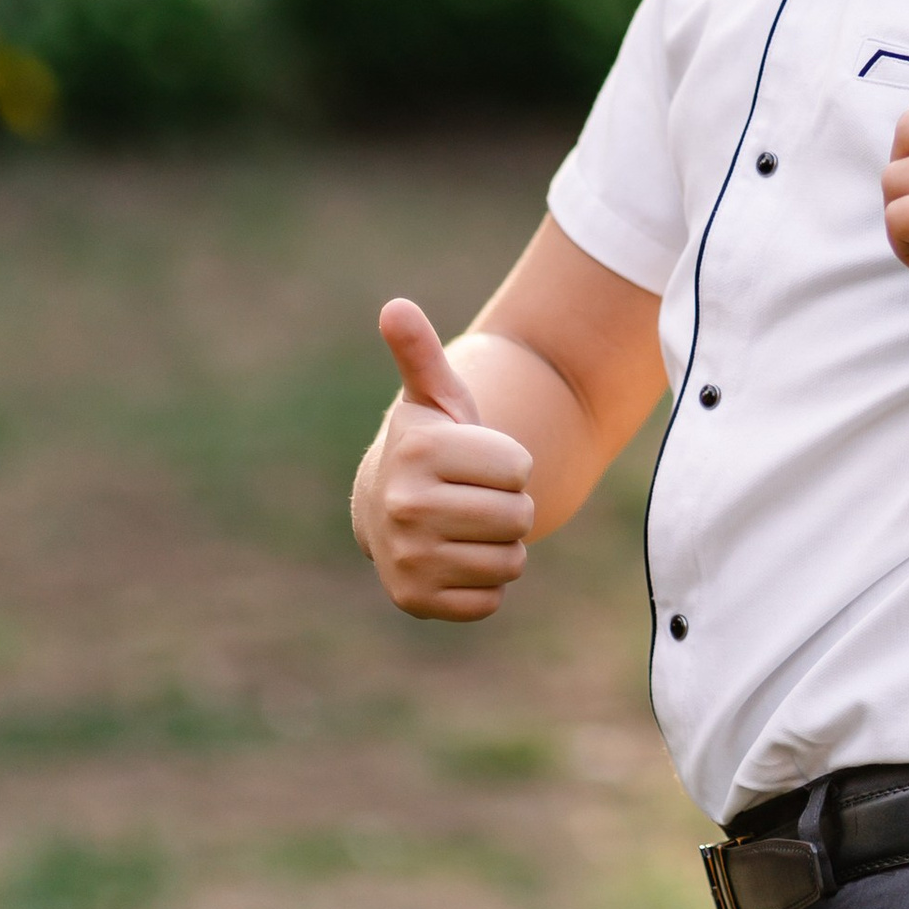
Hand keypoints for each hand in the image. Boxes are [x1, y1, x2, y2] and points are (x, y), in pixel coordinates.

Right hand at [353, 298, 534, 622]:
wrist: (389, 512)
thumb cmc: (433, 447)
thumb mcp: (433, 398)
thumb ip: (421, 353)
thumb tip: (395, 306)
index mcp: (419, 451)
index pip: (520, 469)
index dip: (509, 465)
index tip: (476, 461)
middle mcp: (404, 506)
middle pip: (518, 516)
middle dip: (510, 506)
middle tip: (475, 498)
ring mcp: (407, 559)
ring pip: (511, 561)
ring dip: (501, 546)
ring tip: (467, 527)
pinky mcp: (416, 602)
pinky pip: (492, 599)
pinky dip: (486, 584)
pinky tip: (457, 560)